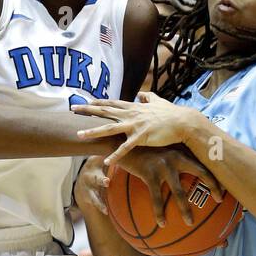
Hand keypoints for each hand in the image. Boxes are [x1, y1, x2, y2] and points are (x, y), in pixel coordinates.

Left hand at [73, 90, 191, 156]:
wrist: (183, 122)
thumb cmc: (171, 113)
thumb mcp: (158, 101)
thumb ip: (148, 97)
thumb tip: (142, 93)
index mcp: (134, 107)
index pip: (112, 103)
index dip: (98, 102)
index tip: (85, 101)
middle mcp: (131, 114)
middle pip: (105, 111)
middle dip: (87, 110)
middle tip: (72, 108)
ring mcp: (135, 125)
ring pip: (110, 128)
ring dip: (94, 132)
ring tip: (79, 135)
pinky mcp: (142, 138)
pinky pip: (125, 148)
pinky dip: (116, 155)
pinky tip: (107, 162)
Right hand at [75, 156, 110, 216]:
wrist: (81, 181)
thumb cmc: (95, 166)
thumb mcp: (97, 158)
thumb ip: (105, 151)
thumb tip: (116, 139)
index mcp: (93, 165)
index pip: (97, 161)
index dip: (100, 159)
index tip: (106, 158)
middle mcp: (89, 177)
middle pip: (95, 179)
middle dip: (101, 180)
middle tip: (107, 181)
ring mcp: (88, 189)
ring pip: (94, 194)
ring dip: (99, 199)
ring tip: (105, 206)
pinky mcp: (89, 197)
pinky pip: (96, 202)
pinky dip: (100, 206)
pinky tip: (106, 211)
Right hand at [121, 145, 222, 226]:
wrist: (120, 142)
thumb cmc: (141, 150)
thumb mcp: (159, 150)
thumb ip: (171, 157)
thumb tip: (181, 172)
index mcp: (180, 151)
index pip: (204, 161)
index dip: (216, 173)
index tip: (224, 185)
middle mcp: (176, 156)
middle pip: (200, 172)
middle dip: (212, 186)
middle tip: (219, 200)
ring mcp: (163, 165)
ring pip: (179, 191)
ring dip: (185, 209)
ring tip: (190, 223)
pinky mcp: (149, 173)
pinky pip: (157, 198)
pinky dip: (160, 212)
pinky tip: (162, 224)